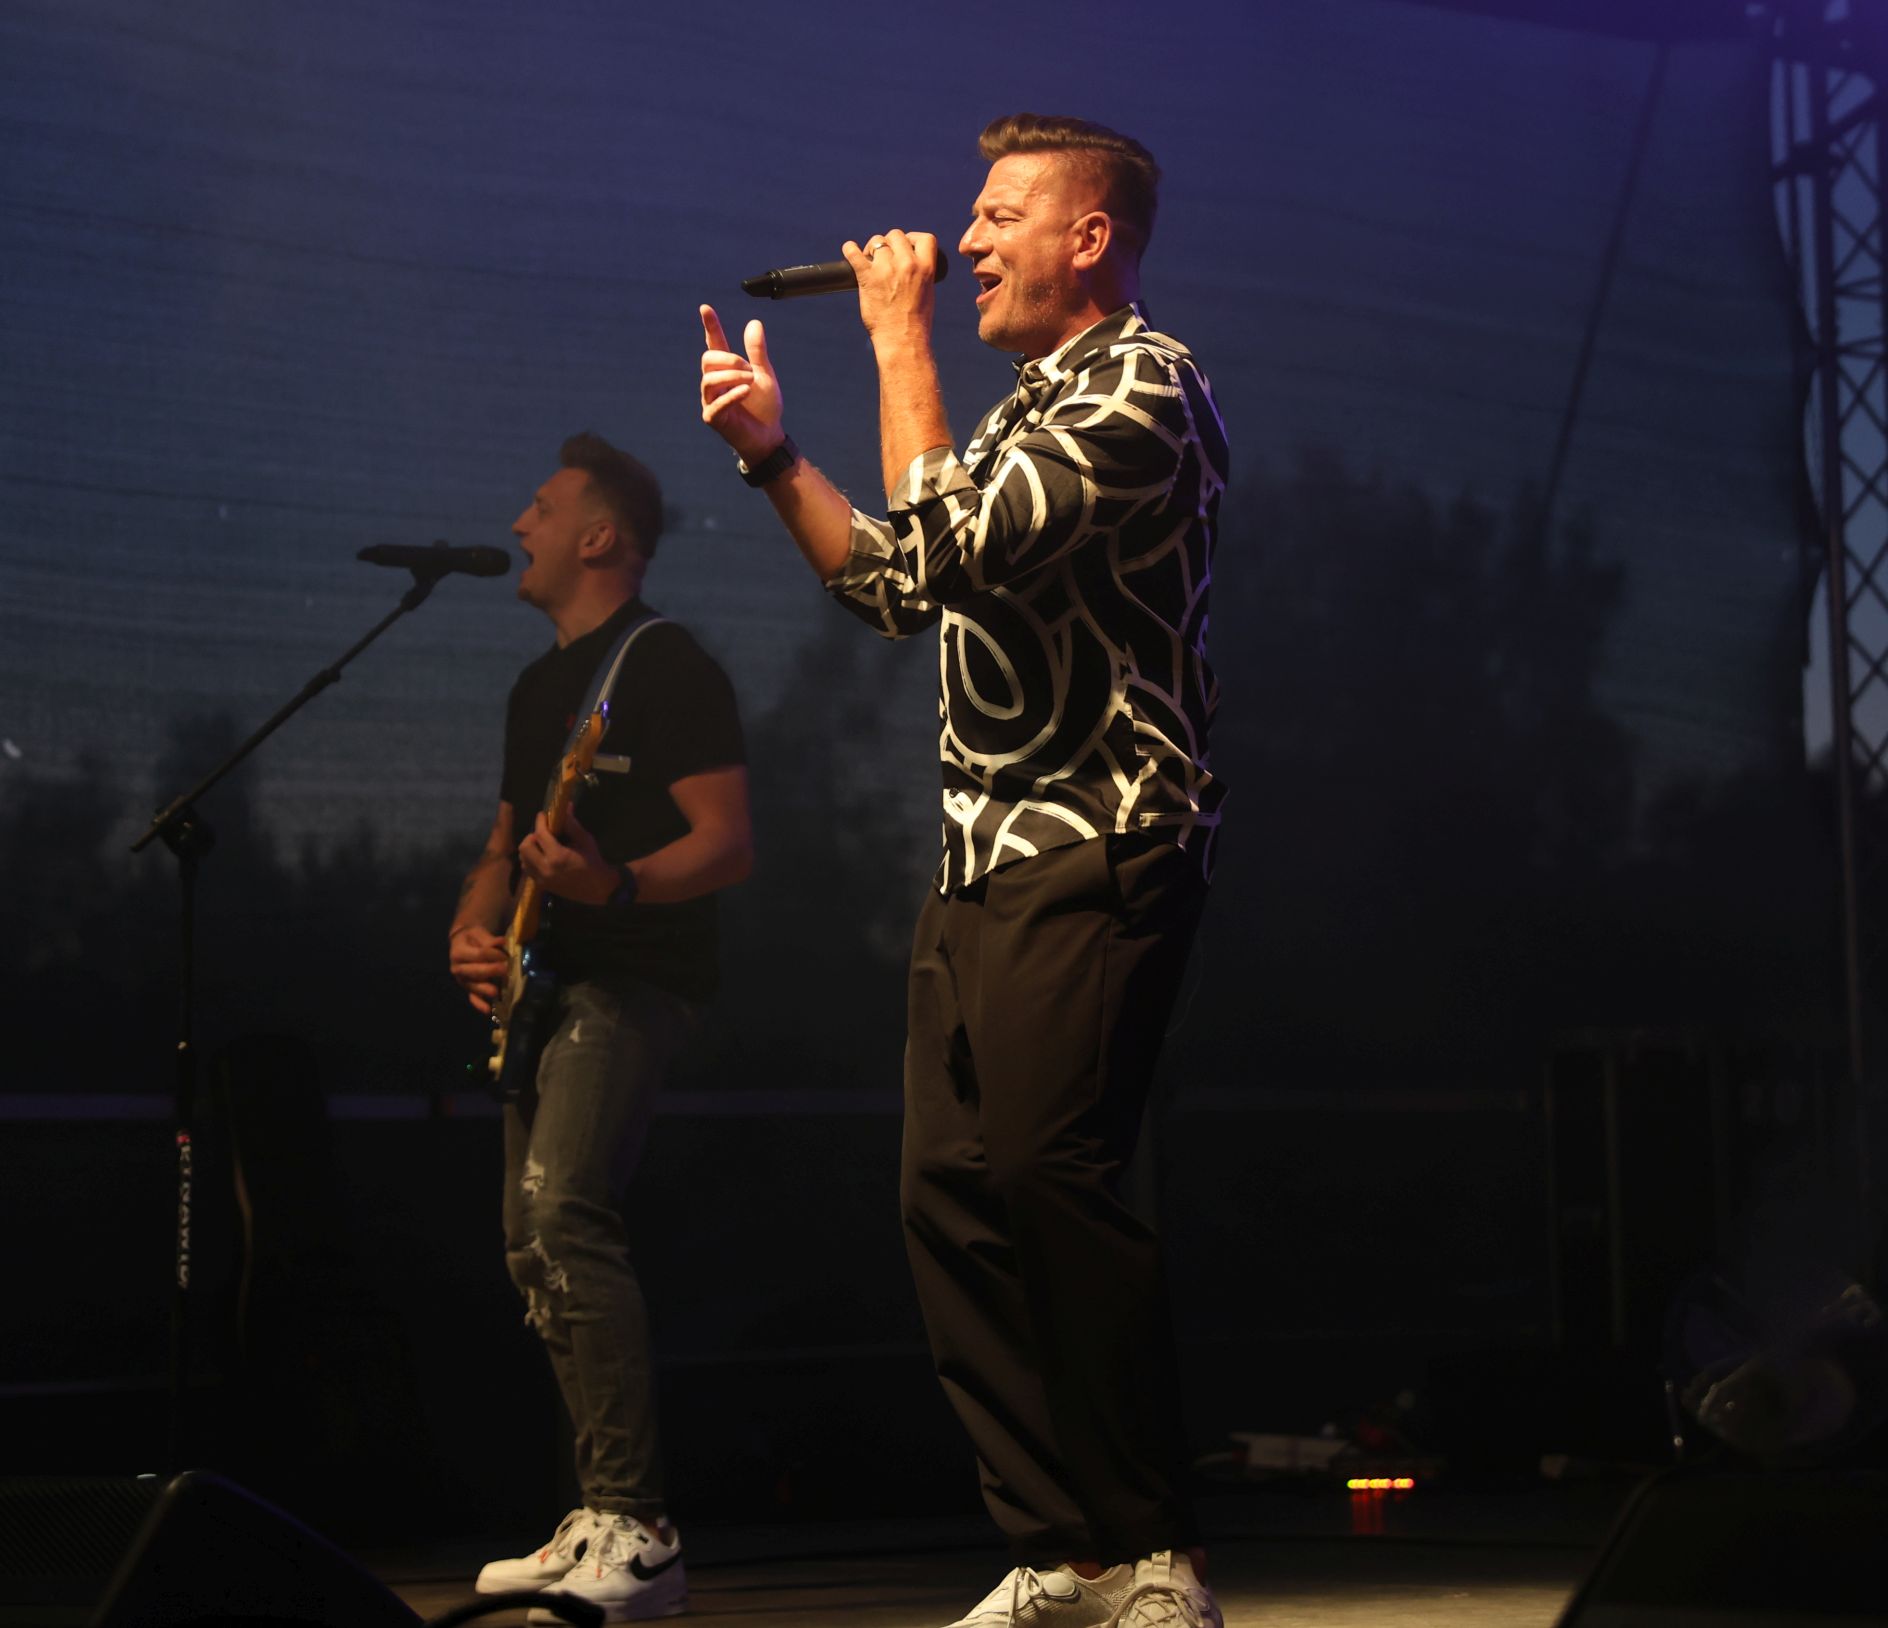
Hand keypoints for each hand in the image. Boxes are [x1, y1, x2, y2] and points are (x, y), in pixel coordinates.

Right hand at [448, 923, 505, 1014]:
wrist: (461, 943)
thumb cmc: (472, 937)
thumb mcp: (478, 933)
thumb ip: (489, 939)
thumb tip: (501, 942)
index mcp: (458, 951)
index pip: (478, 954)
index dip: (493, 954)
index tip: (505, 955)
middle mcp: (457, 967)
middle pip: (474, 971)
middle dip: (490, 970)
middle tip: (504, 970)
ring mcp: (461, 979)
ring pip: (473, 985)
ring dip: (484, 989)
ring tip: (495, 992)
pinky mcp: (467, 987)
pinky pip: (472, 997)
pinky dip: (479, 1004)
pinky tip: (487, 1010)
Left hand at [517, 809, 614, 904]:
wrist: (598, 889)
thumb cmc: (594, 863)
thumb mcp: (586, 841)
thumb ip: (572, 824)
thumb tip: (566, 807)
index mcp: (557, 856)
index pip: (540, 834)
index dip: (540, 821)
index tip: (543, 815)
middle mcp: (545, 868)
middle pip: (525, 847)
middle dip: (531, 836)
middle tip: (542, 833)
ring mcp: (542, 878)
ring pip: (523, 859)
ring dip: (529, 849)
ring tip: (541, 845)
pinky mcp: (542, 885)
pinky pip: (528, 869)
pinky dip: (530, 860)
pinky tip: (541, 857)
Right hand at [700, 304, 783, 462]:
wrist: (769, 436)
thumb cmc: (764, 407)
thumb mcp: (764, 375)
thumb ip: (757, 352)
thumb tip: (754, 323)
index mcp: (726, 370)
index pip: (714, 344)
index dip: (710, 327)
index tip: (705, 308)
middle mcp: (714, 383)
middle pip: (708, 359)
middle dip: (728, 359)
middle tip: (749, 369)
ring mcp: (711, 400)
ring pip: (709, 379)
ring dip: (732, 376)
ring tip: (750, 381)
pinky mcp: (713, 418)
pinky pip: (716, 403)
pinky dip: (732, 394)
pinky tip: (746, 391)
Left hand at [843, 229, 939, 349]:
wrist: (902, 340)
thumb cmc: (916, 322)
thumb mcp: (928, 292)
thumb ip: (920, 273)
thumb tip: (910, 262)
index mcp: (926, 268)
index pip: (924, 238)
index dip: (913, 239)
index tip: (906, 247)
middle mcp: (907, 264)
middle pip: (896, 235)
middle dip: (890, 243)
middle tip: (884, 257)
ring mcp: (886, 269)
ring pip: (877, 242)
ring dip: (872, 249)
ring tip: (869, 261)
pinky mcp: (867, 277)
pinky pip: (853, 253)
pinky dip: (850, 249)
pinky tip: (850, 251)